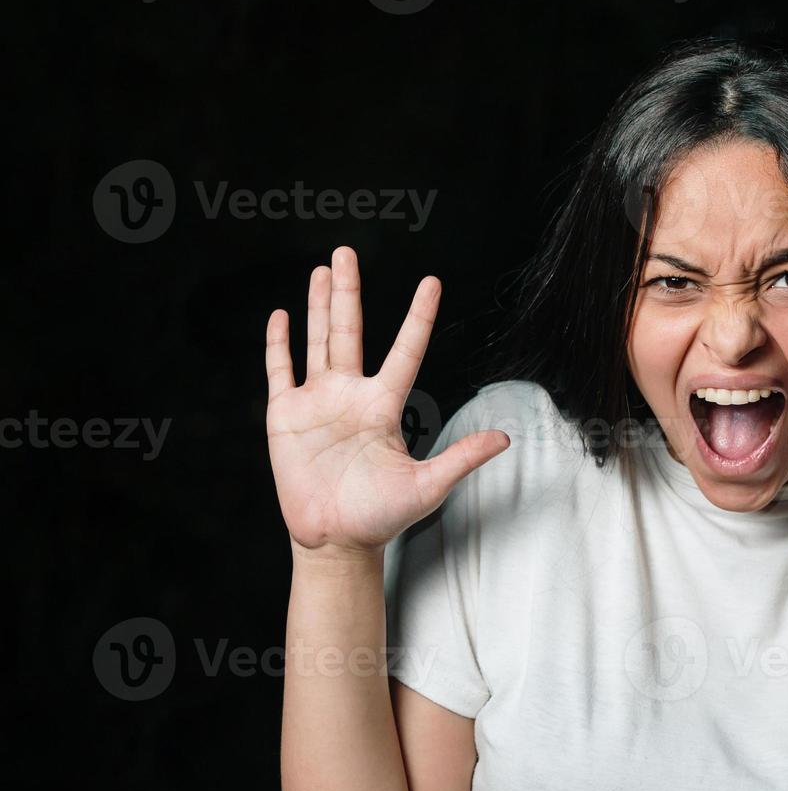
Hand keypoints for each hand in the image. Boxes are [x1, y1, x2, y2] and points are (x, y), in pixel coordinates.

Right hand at [263, 246, 508, 556]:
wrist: (336, 540)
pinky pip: (281, 372)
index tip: (431, 282)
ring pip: (317, 341)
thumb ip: (462, 458)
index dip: (417, 317)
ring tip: (322, 270)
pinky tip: (281, 316)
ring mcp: (317, 402)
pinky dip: (279, 345)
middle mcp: (351, 394)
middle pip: (349, 331)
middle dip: (348, 291)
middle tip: (346, 251)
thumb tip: (505, 440)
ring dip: (318, 305)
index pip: (405, 350)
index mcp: (384, 405)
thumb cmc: (382, 516)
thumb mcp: (428, 486)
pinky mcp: (286, 416)